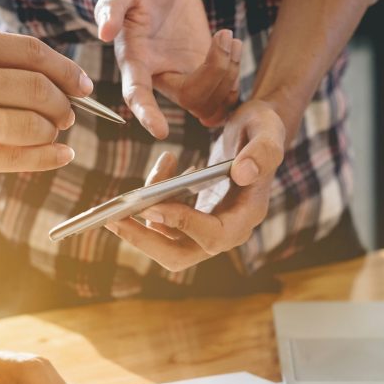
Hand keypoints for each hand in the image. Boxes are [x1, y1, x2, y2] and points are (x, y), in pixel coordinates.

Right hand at [0, 27, 93, 194]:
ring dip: (52, 133)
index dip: (66, 71)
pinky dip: (46, 158)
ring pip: (30, 126)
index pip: (30, 52)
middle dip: (63, 106)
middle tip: (68, 115)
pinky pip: (15, 157)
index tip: (82, 85)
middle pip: (37, 89)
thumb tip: (54, 82)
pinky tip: (58, 156)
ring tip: (54, 136)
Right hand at [96, 0, 241, 137]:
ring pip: (212, 101)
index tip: (160, 131)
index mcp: (136, 61)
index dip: (147, 114)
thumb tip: (104, 32)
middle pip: (191, 99)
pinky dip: (235, 75)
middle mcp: (160, 75)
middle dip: (216, 73)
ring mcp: (184, 75)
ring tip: (230, 38)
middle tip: (224, 36)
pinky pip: (224, 92)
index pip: (137, 95)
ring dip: (229, 74)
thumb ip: (112, 5)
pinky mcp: (203, 70)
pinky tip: (234, 47)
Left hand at [104, 100, 285, 270]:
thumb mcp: (268, 128)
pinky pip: (164, 222)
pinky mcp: (195, 219)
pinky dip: (153, 201)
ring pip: (166, 243)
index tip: (152, 206)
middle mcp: (229, 229)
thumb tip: (242, 173)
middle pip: (182, 255)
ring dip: (141, 222)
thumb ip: (262, 151)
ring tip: (128, 192)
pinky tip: (162, 168)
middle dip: (145, 242)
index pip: (214, 236)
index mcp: (249, 214)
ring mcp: (209, 227)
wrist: (257, 132)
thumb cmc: (263, 127)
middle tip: (114, 220)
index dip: (183, 224)